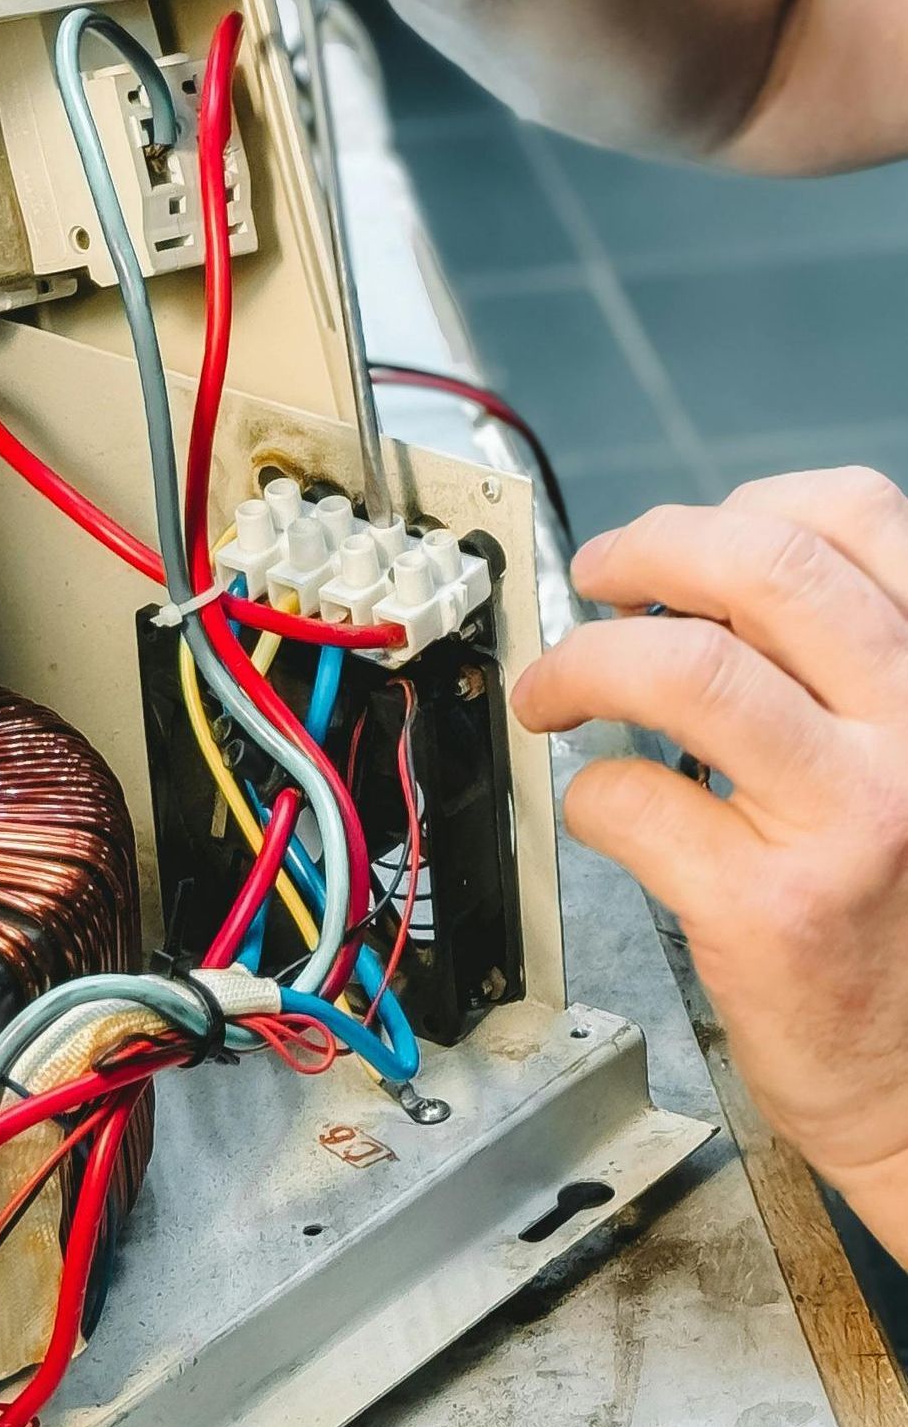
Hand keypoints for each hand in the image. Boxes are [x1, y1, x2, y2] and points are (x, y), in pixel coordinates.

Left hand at [511, 469, 907, 1264]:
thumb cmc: (904, 917)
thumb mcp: (907, 759)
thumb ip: (839, 673)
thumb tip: (705, 588)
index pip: (860, 520)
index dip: (745, 508)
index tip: (681, 542)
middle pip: (764, 570)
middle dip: (649, 550)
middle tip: (597, 579)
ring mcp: (845, 822)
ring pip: (687, 671)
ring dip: (588, 659)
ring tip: (554, 688)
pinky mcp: (770, 910)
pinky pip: (639, 802)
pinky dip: (592, 793)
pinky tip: (602, 810)